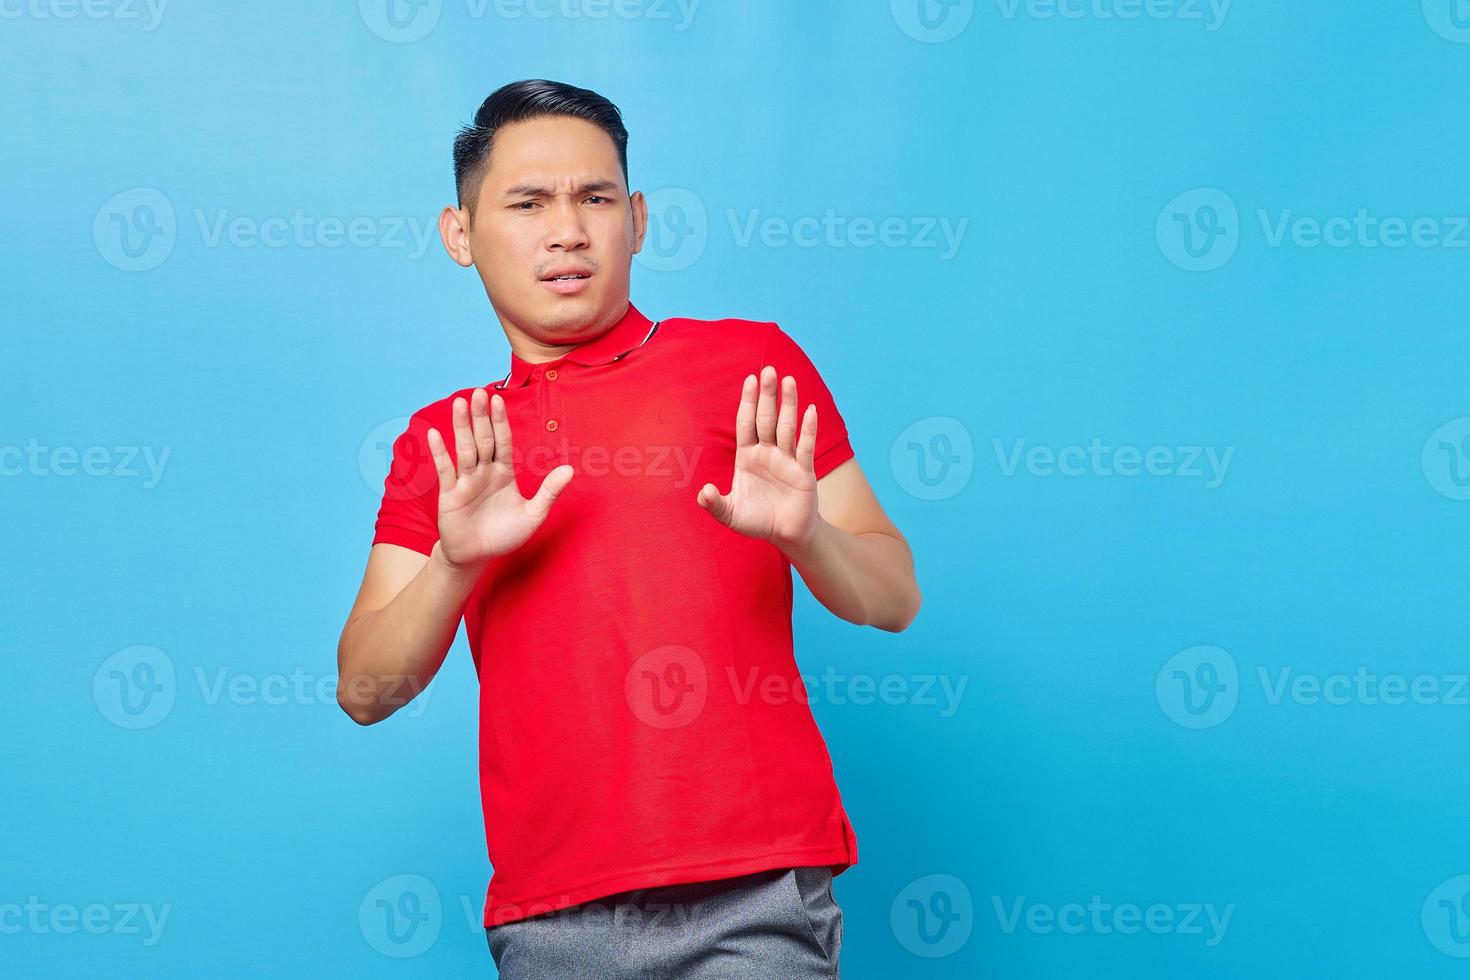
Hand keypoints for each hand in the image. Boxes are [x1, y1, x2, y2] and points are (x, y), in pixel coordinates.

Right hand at [426, 387, 572, 569]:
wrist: (476, 557)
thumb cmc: (504, 535)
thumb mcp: (533, 515)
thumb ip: (549, 492)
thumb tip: (571, 469)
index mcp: (504, 473)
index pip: (503, 441)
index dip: (500, 422)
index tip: (499, 399)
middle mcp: (484, 472)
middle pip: (483, 439)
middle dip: (481, 417)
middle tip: (479, 392)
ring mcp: (466, 481)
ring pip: (465, 449)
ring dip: (462, 426)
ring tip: (460, 403)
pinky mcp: (450, 494)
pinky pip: (445, 470)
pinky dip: (440, 453)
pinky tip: (434, 435)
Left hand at [696, 365, 820, 549]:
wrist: (785, 535)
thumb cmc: (757, 521)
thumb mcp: (731, 515)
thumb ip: (715, 504)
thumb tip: (702, 492)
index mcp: (747, 457)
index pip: (746, 424)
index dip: (748, 403)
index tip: (749, 380)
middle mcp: (767, 453)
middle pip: (766, 419)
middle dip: (767, 396)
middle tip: (768, 370)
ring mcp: (787, 461)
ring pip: (786, 428)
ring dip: (788, 404)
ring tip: (788, 380)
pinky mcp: (804, 473)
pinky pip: (805, 448)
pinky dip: (808, 430)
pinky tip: (810, 410)